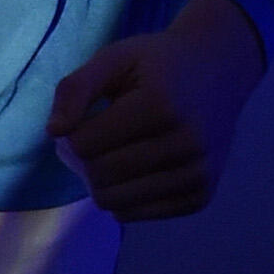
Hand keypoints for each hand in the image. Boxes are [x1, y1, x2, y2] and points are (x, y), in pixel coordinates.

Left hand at [44, 0, 267, 220]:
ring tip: (110, 153)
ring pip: (114, 204)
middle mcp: (186, 145)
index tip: (82, 118)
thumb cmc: (157, 64)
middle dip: (82, 160)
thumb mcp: (113, 58)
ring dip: (99, 182)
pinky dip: (122, 196)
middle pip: (98, 178)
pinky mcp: (200, 198)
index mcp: (161, 106)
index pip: (84, 145)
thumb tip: (55, 133)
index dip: (70, 134)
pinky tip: (132, 169)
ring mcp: (197, 176)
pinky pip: (135, 215)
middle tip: (92, 136)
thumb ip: (76, 88)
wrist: (218, 72)